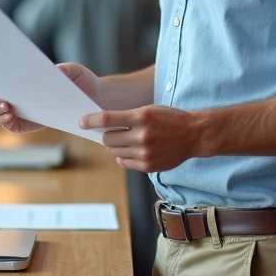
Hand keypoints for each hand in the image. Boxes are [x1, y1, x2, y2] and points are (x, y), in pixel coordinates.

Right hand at [0, 63, 104, 134]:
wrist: (92, 99)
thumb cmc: (79, 80)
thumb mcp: (73, 70)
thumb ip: (63, 69)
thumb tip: (53, 71)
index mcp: (13, 79)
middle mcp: (9, 95)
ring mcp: (15, 112)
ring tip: (8, 107)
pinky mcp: (24, 124)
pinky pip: (8, 126)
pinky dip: (4, 122)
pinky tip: (10, 115)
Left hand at [79, 105, 203, 172]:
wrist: (193, 134)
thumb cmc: (170, 119)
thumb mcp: (149, 110)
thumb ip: (128, 117)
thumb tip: (103, 125)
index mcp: (142, 117)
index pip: (107, 119)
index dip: (90, 121)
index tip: (81, 122)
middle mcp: (142, 136)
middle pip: (108, 138)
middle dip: (106, 135)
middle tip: (112, 132)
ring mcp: (145, 153)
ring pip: (114, 151)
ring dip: (115, 146)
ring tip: (126, 140)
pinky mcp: (148, 166)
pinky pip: (123, 162)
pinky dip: (123, 156)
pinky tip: (131, 150)